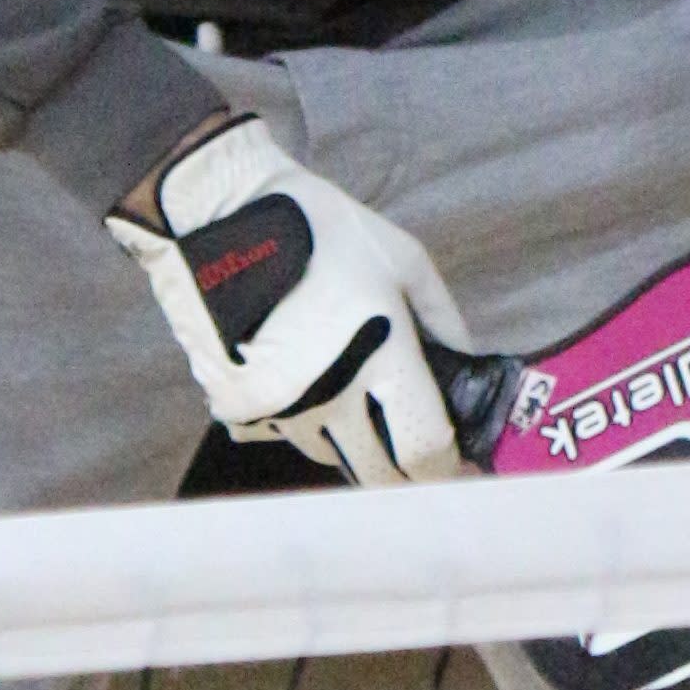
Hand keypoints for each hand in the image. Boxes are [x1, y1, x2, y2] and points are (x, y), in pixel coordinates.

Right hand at [108, 111, 473, 483]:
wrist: (221, 216)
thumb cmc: (321, 229)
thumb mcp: (404, 259)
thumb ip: (445, 323)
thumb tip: (468, 374)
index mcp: (380, 353)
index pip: (424, 449)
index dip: (444, 462)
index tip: (451, 456)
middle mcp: (329, 392)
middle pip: (379, 473)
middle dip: (402, 465)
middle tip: (406, 437)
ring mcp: (280, 406)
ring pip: (331, 456)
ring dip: (351, 440)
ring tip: (348, 386)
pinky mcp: (239, 408)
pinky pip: (284, 436)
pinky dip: (300, 420)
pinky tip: (300, 376)